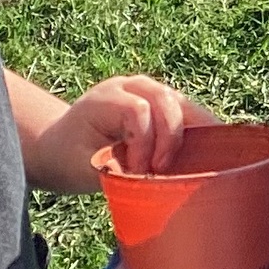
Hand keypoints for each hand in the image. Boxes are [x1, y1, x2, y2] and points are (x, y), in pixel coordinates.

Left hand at [16, 73, 219, 192]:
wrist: (61, 145)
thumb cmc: (69, 158)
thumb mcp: (81, 169)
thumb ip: (113, 172)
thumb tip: (148, 181)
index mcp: (105, 99)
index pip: (137, 111)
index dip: (144, 143)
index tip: (137, 171)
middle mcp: (131, 87)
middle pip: (166, 100)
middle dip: (171, 138)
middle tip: (162, 169)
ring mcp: (151, 92)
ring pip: (185, 104)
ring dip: (193, 134)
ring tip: (193, 164)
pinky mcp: (165, 104)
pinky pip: (190, 113)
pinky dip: (200, 133)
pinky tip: (207, 155)